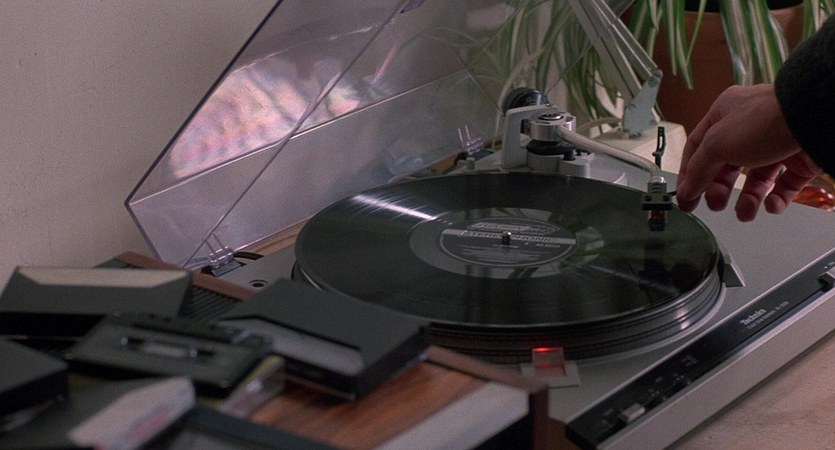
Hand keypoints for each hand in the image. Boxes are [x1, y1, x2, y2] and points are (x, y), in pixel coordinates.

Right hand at [676, 84, 822, 220]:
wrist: (814, 120)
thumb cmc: (763, 121)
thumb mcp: (717, 144)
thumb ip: (698, 169)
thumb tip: (686, 190)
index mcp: (725, 113)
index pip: (698, 146)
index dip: (689, 173)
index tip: (685, 196)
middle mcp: (750, 127)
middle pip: (726, 165)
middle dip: (719, 189)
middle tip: (715, 205)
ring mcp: (776, 143)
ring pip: (756, 179)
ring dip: (747, 200)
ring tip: (745, 213)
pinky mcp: (800, 159)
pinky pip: (783, 185)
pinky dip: (775, 200)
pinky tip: (770, 205)